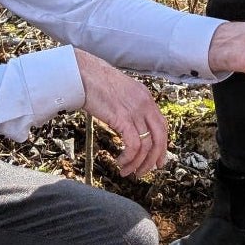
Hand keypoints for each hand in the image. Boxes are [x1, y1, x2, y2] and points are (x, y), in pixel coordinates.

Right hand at [74, 49, 167, 176]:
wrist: (82, 73)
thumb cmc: (95, 82)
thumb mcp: (120, 92)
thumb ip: (128, 106)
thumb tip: (126, 124)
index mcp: (146, 97)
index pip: (162, 125)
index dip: (161, 145)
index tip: (156, 160)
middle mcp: (145, 104)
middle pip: (160, 138)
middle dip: (154, 159)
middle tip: (144, 172)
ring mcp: (135, 111)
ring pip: (147, 145)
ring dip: (138, 163)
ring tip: (126, 172)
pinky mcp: (122, 118)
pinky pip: (134, 145)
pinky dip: (129, 158)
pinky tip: (120, 162)